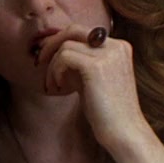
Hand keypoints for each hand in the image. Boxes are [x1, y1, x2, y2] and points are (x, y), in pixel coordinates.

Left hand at [33, 24, 150, 147]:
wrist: (124, 133)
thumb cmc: (107, 112)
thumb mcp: (93, 79)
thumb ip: (80, 63)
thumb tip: (54, 51)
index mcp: (119, 47)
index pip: (82, 32)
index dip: (61, 42)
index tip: (47, 58)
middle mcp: (116, 46)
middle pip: (74, 30)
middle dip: (52, 44)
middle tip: (39, 61)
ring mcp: (108, 54)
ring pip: (66, 45)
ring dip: (52, 65)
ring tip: (53, 85)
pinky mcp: (96, 66)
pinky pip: (64, 57)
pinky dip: (55, 71)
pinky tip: (58, 88)